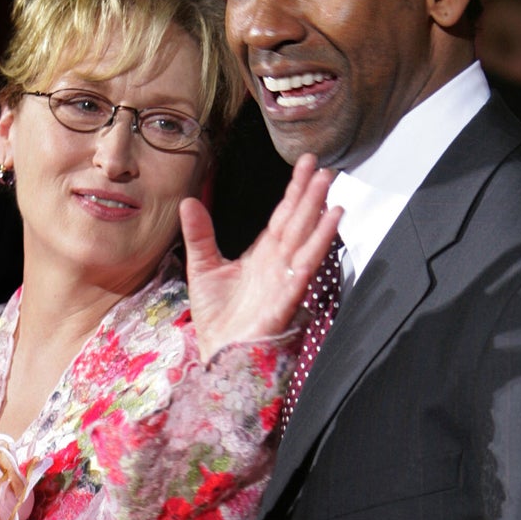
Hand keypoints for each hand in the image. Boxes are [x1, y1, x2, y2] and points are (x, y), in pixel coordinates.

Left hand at [180, 153, 341, 363]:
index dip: (295, 190)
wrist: (219, 354)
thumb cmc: (217, 319)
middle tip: (325, 169)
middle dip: (311, 197)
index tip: (306, 165)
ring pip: (304, 243)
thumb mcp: (202, 268)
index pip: (282, 216)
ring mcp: (283, 282)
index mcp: (262, 255)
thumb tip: (189, 201)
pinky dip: (315, 250)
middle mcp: (277, 265)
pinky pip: (302, 272)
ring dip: (319, 219)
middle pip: (297, 224)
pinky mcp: (284, 301)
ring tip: (330, 192)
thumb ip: (200, 235)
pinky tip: (328, 229)